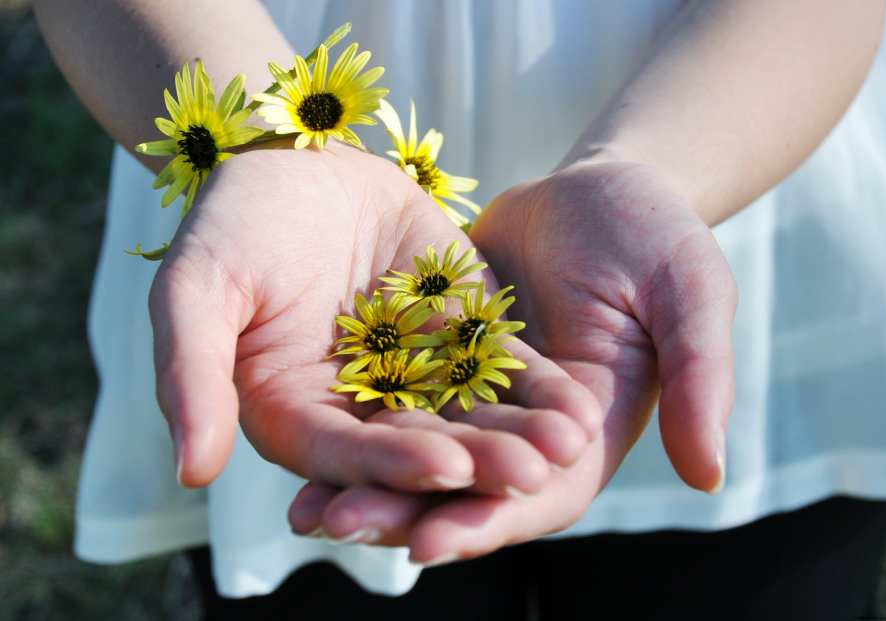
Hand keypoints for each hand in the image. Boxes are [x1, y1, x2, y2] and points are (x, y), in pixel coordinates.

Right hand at [150, 143, 602, 498]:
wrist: (298, 158)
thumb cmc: (235, 220)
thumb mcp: (196, 287)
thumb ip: (191, 374)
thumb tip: (192, 472)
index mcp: (291, 412)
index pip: (341, 453)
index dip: (390, 465)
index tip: (442, 467)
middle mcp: (356, 407)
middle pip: (417, 447)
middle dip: (473, 462)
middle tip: (527, 475)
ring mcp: (413, 373)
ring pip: (467, 415)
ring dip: (517, 433)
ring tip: (568, 445)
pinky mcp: (458, 335)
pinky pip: (499, 367)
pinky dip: (537, 388)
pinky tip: (577, 408)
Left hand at [287, 160, 736, 560]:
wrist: (603, 187)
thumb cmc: (660, 237)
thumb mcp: (691, 297)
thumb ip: (699, 379)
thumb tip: (710, 475)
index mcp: (592, 434)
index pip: (540, 497)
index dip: (488, 522)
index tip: (428, 542)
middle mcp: (531, 433)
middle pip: (466, 489)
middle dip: (404, 513)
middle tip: (334, 527)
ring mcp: (483, 399)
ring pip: (422, 453)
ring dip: (367, 484)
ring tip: (303, 511)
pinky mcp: (444, 360)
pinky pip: (397, 399)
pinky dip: (358, 424)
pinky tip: (305, 441)